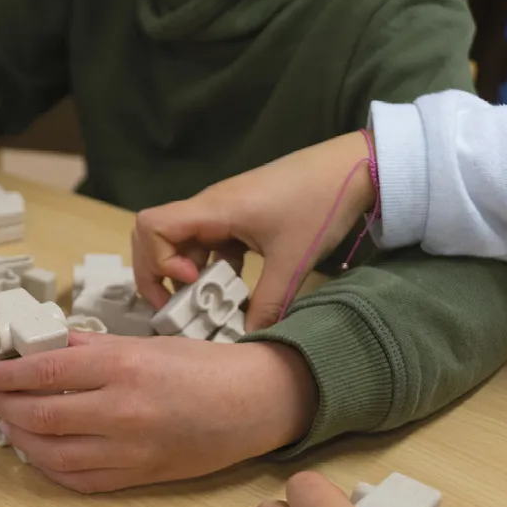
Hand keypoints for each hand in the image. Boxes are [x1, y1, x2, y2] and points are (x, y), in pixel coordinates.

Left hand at [0, 333, 316, 492]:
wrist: (252, 403)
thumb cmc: (203, 367)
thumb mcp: (144, 343)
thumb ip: (92, 348)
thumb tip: (46, 347)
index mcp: (124, 368)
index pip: (46, 372)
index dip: (10, 373)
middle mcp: (122, 411)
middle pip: (41, 414)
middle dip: (6, 405)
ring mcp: (129, 450)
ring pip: (53, 453)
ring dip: (20, 439)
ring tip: (9, 423)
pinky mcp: (137, 476)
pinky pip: (79, 479)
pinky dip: (50, 467)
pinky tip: (39, 451)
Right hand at [133, 132, 375, 330]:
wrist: (354, 168)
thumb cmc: (319, 204)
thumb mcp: (294, 260)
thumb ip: (268, 302)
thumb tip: (247, 339)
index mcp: (213, 210)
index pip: (152, 226)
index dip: (157, 260)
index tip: (189, 283)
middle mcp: (208, 208)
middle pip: (154, 235)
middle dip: (156, 273)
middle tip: (176, 306)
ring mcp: (221, 213)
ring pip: (181, 242)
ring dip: (183, 273)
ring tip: (203, 304)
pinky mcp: (238, 218)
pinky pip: (207, 244)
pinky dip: (209, 268)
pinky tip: (231, 289)